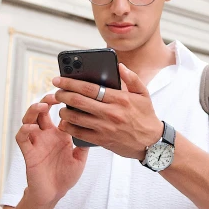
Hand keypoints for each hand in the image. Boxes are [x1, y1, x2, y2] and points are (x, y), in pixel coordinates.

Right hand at [15, 101, 88, 206]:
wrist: (53, 194)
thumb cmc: (66, 176)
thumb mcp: (80, 158)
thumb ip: (84, 143)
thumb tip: (94, 128)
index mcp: (60, 134)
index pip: (58, 112)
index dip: (62, 103)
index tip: (71, 96)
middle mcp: (46, 134)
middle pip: (41, 111)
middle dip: (46, 100)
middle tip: (54, 96)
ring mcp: (36, 142)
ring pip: (29, 119)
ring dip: (33, 110)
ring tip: (42, 106)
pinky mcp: (28, 152)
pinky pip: (22, 138)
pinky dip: (24, 130)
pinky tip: (32, 128)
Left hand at [48, 64, 162, 159]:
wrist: (152, 143)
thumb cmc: (146, 116)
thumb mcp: (144, 94)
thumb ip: (132, 78)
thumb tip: (119, 66)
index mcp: (119, 98)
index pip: (89, 88)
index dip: (70, 82)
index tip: (59, 80)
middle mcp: (110, 112)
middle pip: (78, 101)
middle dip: (62, 95)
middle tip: (56, 92)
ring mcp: (105, 127)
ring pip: (76, 118)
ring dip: (63, 111)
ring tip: (60, 107)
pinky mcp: (102, 140)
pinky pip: (79, 133)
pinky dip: (68, 127)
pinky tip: (64, 123)